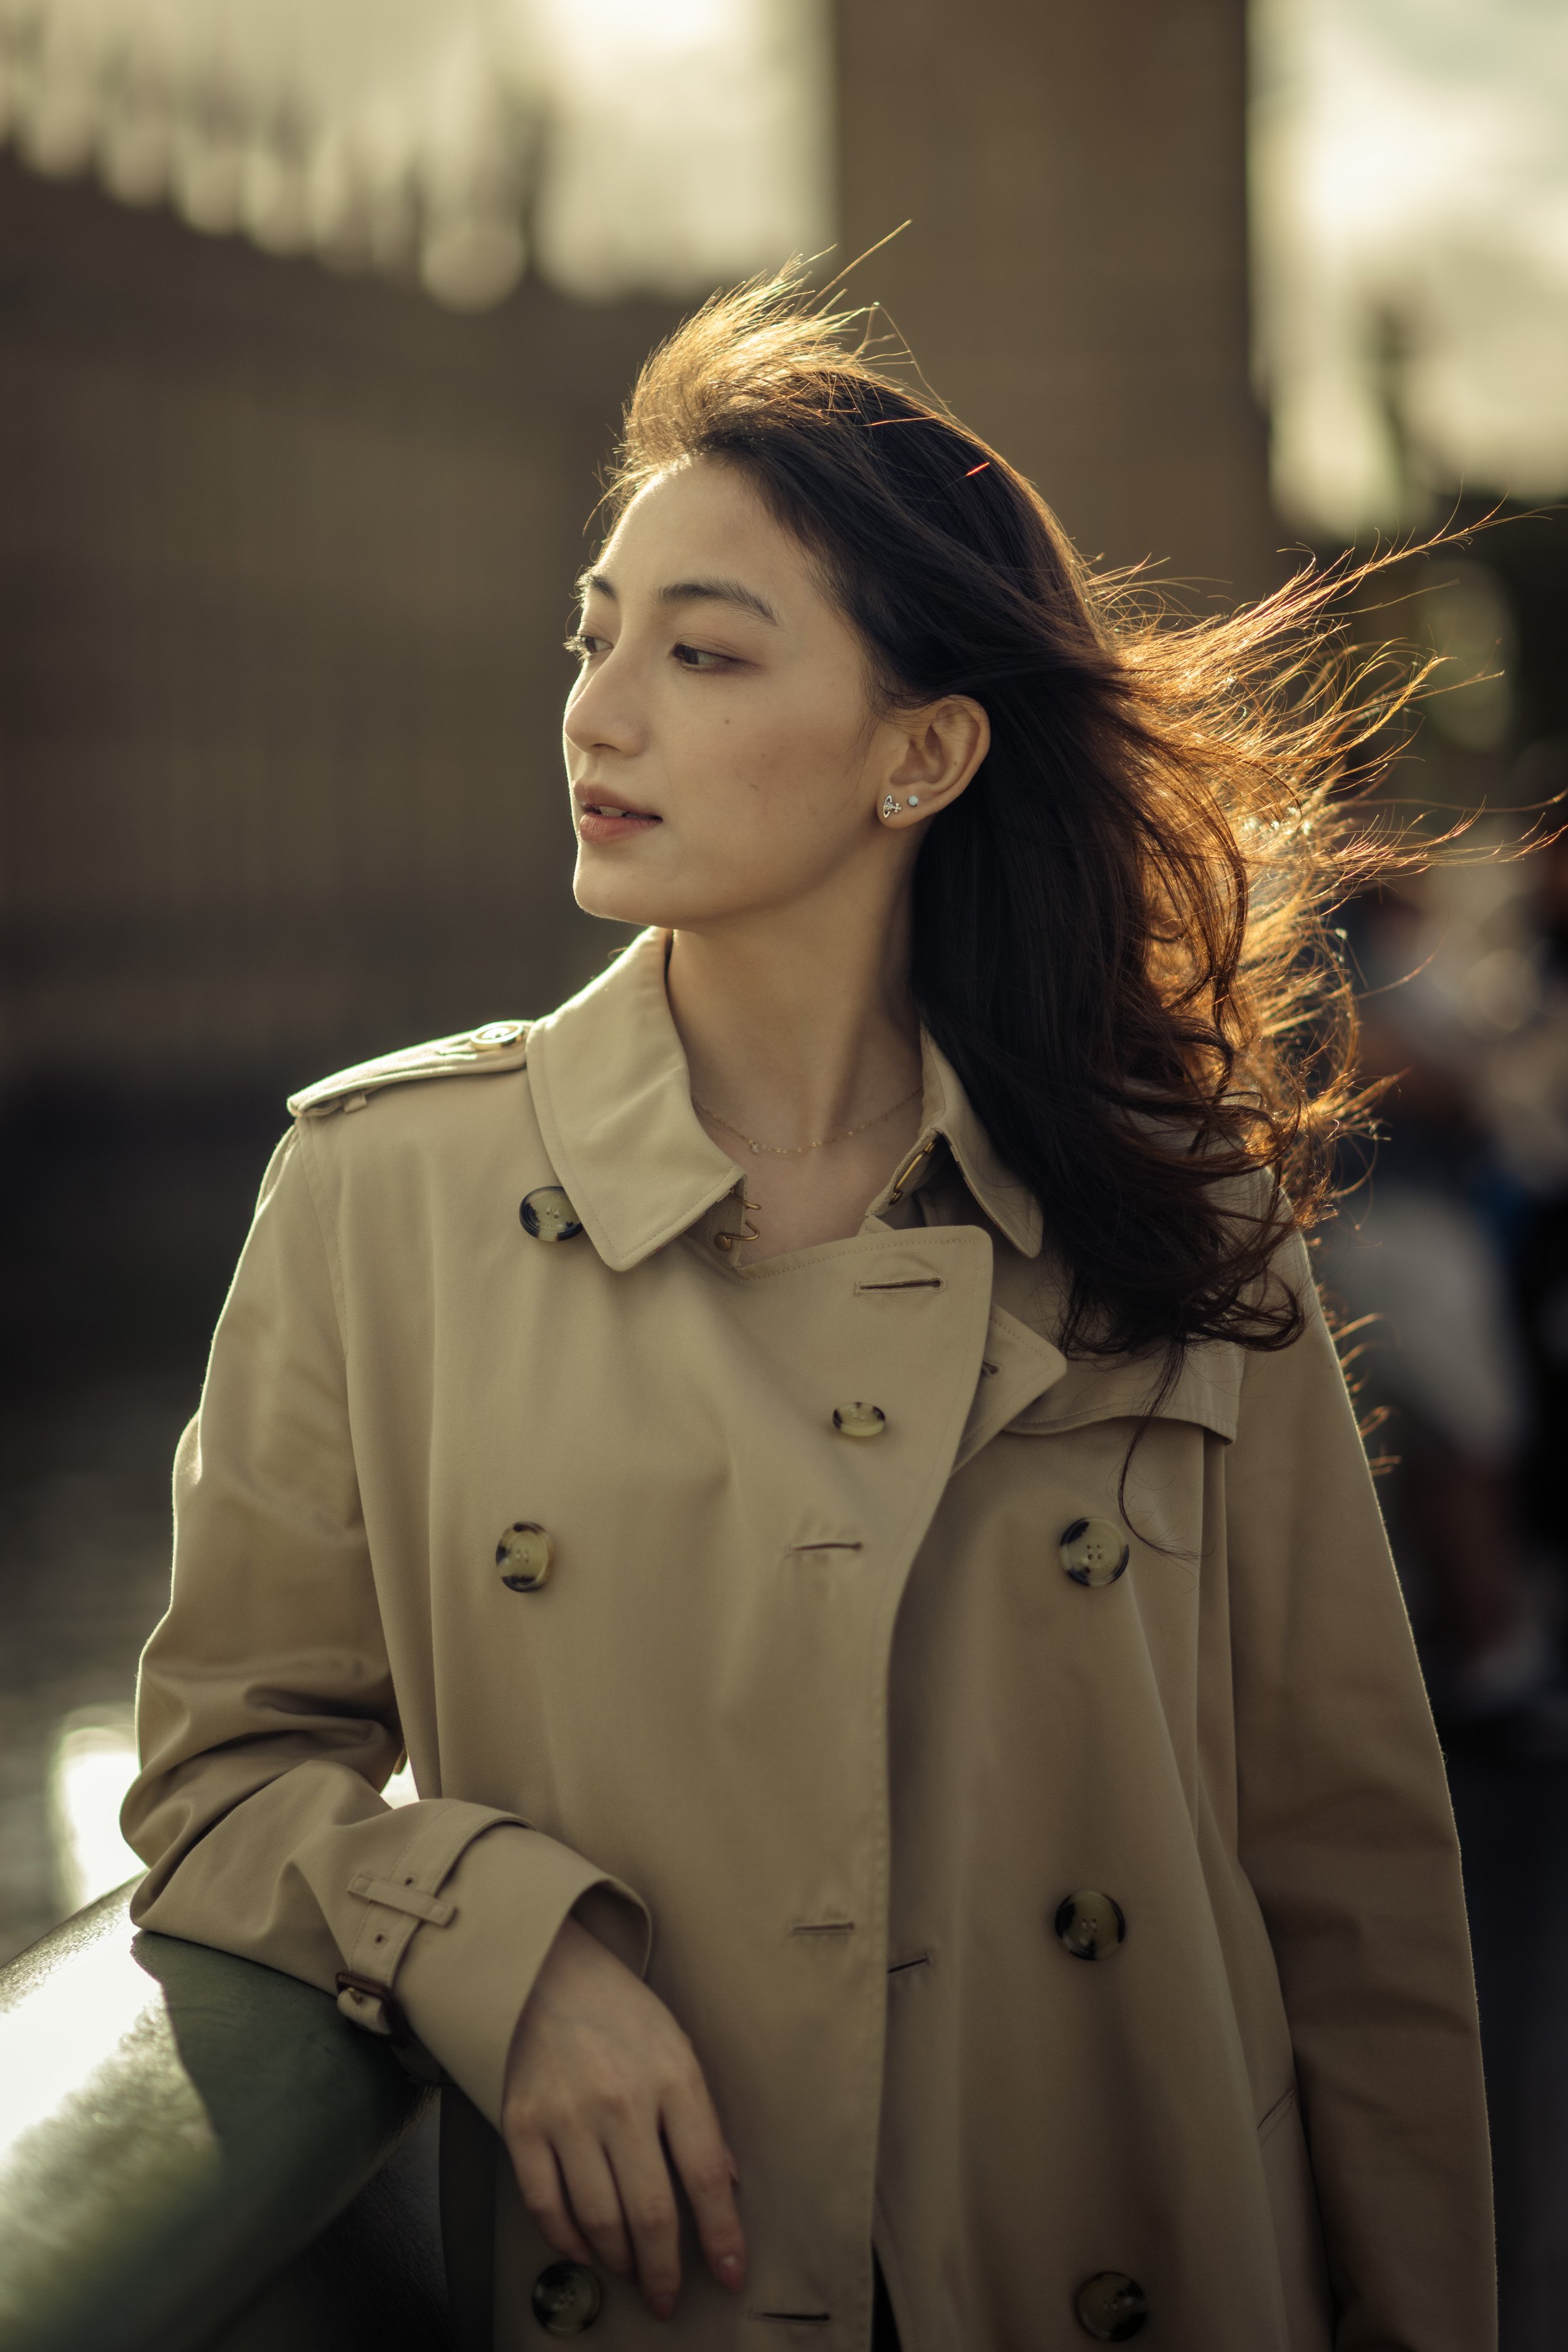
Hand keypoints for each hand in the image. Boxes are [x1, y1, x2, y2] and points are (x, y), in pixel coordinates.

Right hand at [501, 1914, 746, 2320]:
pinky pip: (546, 2205)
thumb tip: (723, 2185)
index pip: (705, 2176)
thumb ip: (700, 2118)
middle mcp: (621, 2100)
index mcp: (673, 2077)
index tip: (732, 2274)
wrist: (546, 1969)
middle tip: (668, 2297)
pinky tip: (584, 2248)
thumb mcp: (678, 2048)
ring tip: (630, 2269)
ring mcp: (567, 2115)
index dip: (721, 2235)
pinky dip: (567, 2240)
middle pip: (650, 2212)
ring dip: (619, 2259)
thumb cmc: (621, 2012)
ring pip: (599, 2218)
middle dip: (664, 2270)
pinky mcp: (522, 2124)